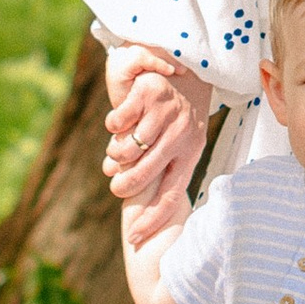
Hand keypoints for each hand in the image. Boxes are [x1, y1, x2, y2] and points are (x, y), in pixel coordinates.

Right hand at [102, 42, 211, 211]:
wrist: (190, 67)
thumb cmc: (181, 113)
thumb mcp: (184, 141)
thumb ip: (167, 167)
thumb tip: (142, 204)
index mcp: (192, 151)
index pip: (172, 195)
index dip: (153, 219)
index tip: (135, 237)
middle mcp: (181, 134)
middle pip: (145, 174)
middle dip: (125, 186)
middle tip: (116, 186)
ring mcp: (165, 113)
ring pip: (128, 149)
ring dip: (116, 154)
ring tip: (117, 152)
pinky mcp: (149, 93)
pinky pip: (118, 122)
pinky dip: (112, 128)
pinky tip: (117, 126)